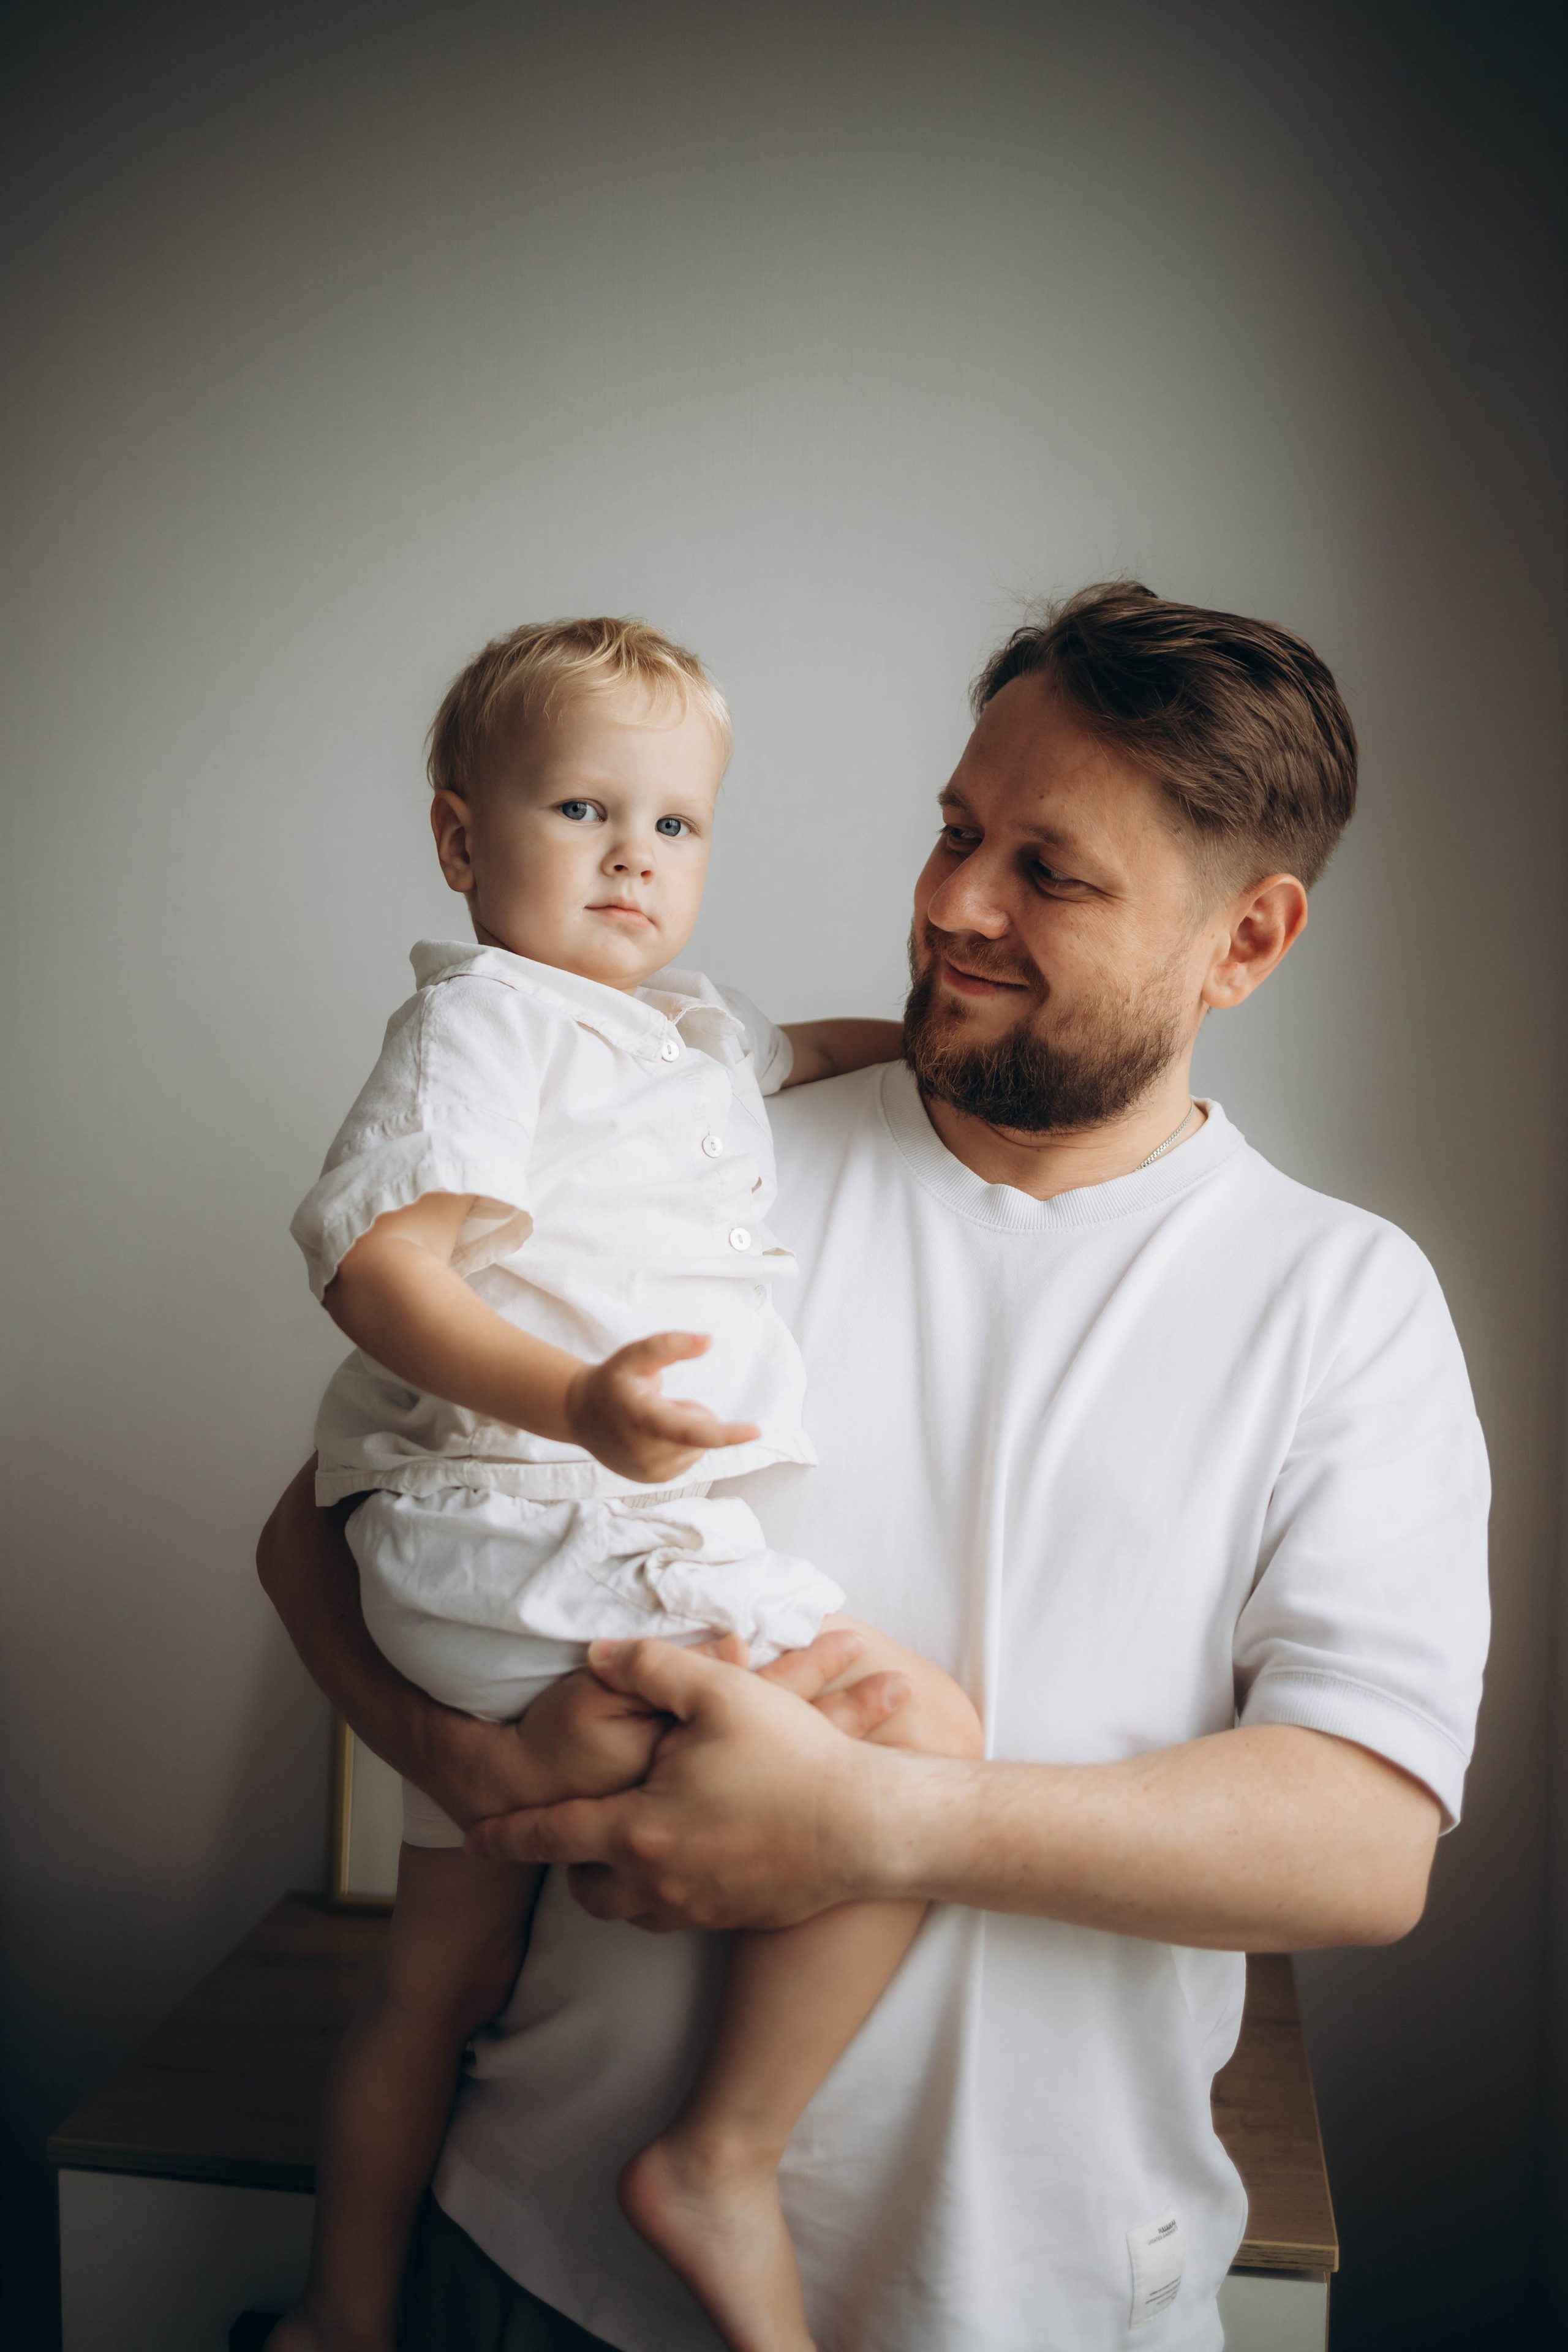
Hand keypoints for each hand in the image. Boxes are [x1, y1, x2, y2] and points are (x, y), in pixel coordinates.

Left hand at [465, 1630, 913, 1928]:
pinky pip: (677, 1915)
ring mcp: (698, 1906)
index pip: (552, 1835)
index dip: (508, 1834)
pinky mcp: (734, 1918)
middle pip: (585, 1887)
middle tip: (569, 1835)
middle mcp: (658, 1879)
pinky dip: (664, 1891)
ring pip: (630, 1909)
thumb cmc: (792, 1755)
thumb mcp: (719, 1692)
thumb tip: (599, 1653)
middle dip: (569, 1863)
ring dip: (616, 1881)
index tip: (477, 1838)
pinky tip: (686, 1854)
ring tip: (624, 1845)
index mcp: (639, 1828)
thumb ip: (649, 1667)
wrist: (868, 1826)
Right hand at [565, 1331, 760, 1483]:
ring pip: (697, 1447)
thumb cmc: (613, 1381)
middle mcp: (646, 1452)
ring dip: (684, 1431)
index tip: (756, 1431)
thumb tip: (708, 1340)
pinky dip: (678, 1445)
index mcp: (643, 1419)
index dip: (726, 1433)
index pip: (692, 1431)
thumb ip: (670, 1344)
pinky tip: (650, 1436)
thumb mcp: (635, 1355)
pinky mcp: (654, 1481)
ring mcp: (650, 1472)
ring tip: (651, 1419)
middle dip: (690, 1413)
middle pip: (700, 1432)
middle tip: (658, 1402)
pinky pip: (688, 1459)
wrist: (581, 1414)